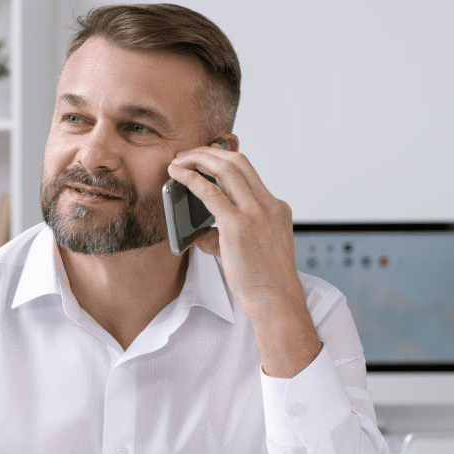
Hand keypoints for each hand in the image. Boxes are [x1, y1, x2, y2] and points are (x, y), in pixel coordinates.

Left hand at [167, 144, 320, 377]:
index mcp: (276, 208)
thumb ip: (228, 235)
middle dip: (209, 152)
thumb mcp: (251, 249)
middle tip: (187, 155)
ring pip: (225, 169)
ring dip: (197, 159)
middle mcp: (269, 205)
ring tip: (178, 161)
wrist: (276, 301)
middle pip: (238, 162)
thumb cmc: (264, 282)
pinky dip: (191, 179)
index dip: (223, 160)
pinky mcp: (238, 226)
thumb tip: (202, 233)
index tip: (205, 159)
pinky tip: (177, 176)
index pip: (249, 172)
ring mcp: (256, 213)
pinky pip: (210, 192)